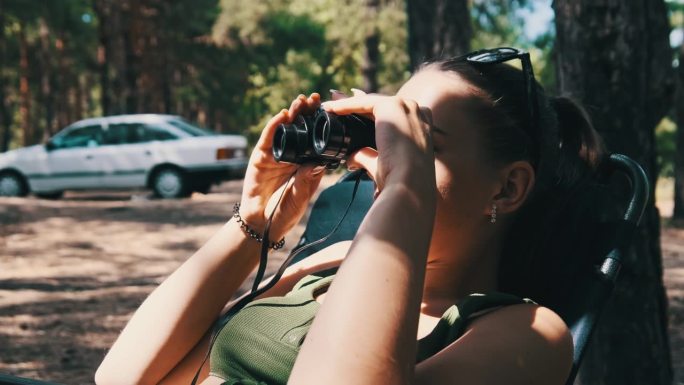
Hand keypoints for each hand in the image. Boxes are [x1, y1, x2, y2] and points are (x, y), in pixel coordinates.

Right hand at [239, 93, 325, 241]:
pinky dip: (274, 126)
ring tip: (301, 102)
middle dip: (308, 113)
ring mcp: (276, 154)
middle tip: (316, 99)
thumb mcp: (301, 196)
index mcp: (307, 163)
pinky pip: (268, 138)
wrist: (262, 223)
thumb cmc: (286, 211)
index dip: (321, 125)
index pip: (316, 139)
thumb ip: (308, 180)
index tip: (331, 112)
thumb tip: (320, 162)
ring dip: (293, 114)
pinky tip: (282, 116)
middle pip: (301, 129)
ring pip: (286, 129)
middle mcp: (293, 155)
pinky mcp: (261, 156)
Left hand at [321, 92, 434, 194]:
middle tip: (334, 108)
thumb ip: (367, 155)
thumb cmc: (399, 179)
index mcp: (421, 125)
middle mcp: (417, 112)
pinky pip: (364, 102)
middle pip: (380, 106)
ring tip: (329, 108)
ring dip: (348, 104)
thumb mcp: (383, 163)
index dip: (368, 116)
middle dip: (356, 107)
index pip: (390, 115)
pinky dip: (346, 105)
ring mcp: (406, 106)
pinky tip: (331, 108)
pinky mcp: (392, 105)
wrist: (409, 181)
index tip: (350, 117)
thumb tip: (351, 159)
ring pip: (371, 103)